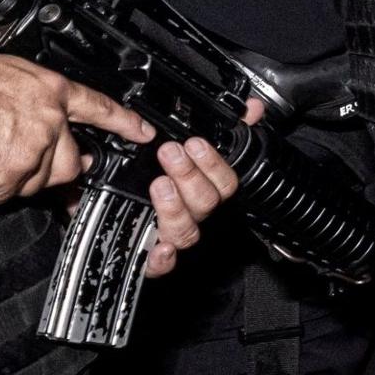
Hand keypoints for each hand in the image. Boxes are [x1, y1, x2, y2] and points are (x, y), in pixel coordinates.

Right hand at [0, 55, 158, 205]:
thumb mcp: (3, 71)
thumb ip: (32, 95)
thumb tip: (42, 112)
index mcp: (49, 89)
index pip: (99, 107)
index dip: (125, 123)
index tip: (144, 134)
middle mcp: (48, 119)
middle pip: (70, 162)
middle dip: (48, 169)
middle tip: (20, 162)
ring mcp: (33, 148)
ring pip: (39, 182)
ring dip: (12, 179)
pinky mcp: (12, 174)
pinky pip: (6, 195)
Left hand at [137, 98, 257, 280]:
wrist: (122, 217)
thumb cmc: (165, 179)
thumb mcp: (190, 148)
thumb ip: (227, 128)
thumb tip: (252, 107)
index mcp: (206, 192)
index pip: (225, 183)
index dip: (212, 163)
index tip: (194, 143)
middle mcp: (193, 216)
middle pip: (206, 204)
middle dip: (189, 176)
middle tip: (170, 153)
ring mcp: (173, 237)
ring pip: (187, 232)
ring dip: (175, 208)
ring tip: (158, 184)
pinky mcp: (150, 258)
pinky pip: (160, 267)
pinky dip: (163, 260)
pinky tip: (159, 246)